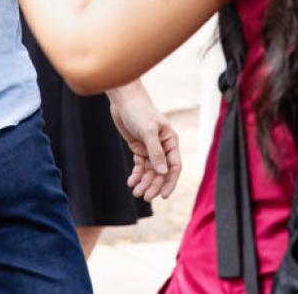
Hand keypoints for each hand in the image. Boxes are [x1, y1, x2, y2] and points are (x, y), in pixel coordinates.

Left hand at [108, 83, 181, 201]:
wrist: (124, 100)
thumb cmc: (139, 111)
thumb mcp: (148, 131)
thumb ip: (155, 152)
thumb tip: (163, 173)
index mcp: (170, 141)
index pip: (174, 166)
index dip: (170, 182)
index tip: (163, 196)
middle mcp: (162, 146)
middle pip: (161, 171)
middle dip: (154, 185)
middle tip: (144, 196)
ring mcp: (150, 148)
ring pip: (150, 170)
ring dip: (144, 182)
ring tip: (136, 192)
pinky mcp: (138, 147)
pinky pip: (140, 165)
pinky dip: (136, 174)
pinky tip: (131, 182)